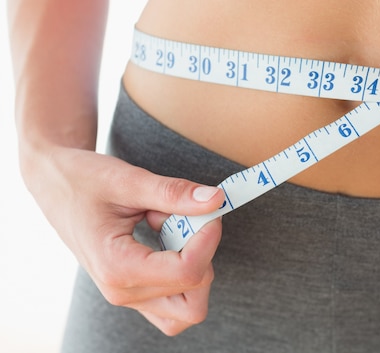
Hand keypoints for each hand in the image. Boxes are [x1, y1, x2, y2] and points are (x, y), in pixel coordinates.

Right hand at [27, 146, 224, 334]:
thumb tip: (216, 199)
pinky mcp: (135, 292)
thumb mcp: (130, 180)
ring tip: (173, 231)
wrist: (56, 185)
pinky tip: (171, 240)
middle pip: (194, 299)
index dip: (209, 239)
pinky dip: (186, 274)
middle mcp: (122, 292)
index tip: (209, 208)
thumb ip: (174, 193)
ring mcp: (129, 297)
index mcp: (117, 267)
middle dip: (205, 257)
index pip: (188, 272)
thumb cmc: (84, 180)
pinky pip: (176, 300)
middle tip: (188, 220)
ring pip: (188, 307)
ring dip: (196, 268)